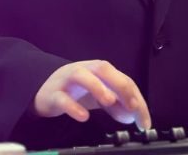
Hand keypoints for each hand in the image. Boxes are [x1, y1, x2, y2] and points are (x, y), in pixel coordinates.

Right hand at [33, 59, 150, 129]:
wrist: (43, 91)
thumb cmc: (75, 91)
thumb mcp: (98, 96)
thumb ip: (116, 104)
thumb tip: (132, 115)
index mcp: (98, 71)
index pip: (121, 79)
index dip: (136, 98)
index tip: (144, 121)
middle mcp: (83, 70)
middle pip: (102, 68)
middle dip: (120, 84)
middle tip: (132, 106)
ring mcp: (66, 80)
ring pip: (80, 75)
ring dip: (96, 86)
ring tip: (109, 100)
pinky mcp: (53, 94)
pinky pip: (62, 97)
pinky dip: (73, 106)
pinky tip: (83, 116)